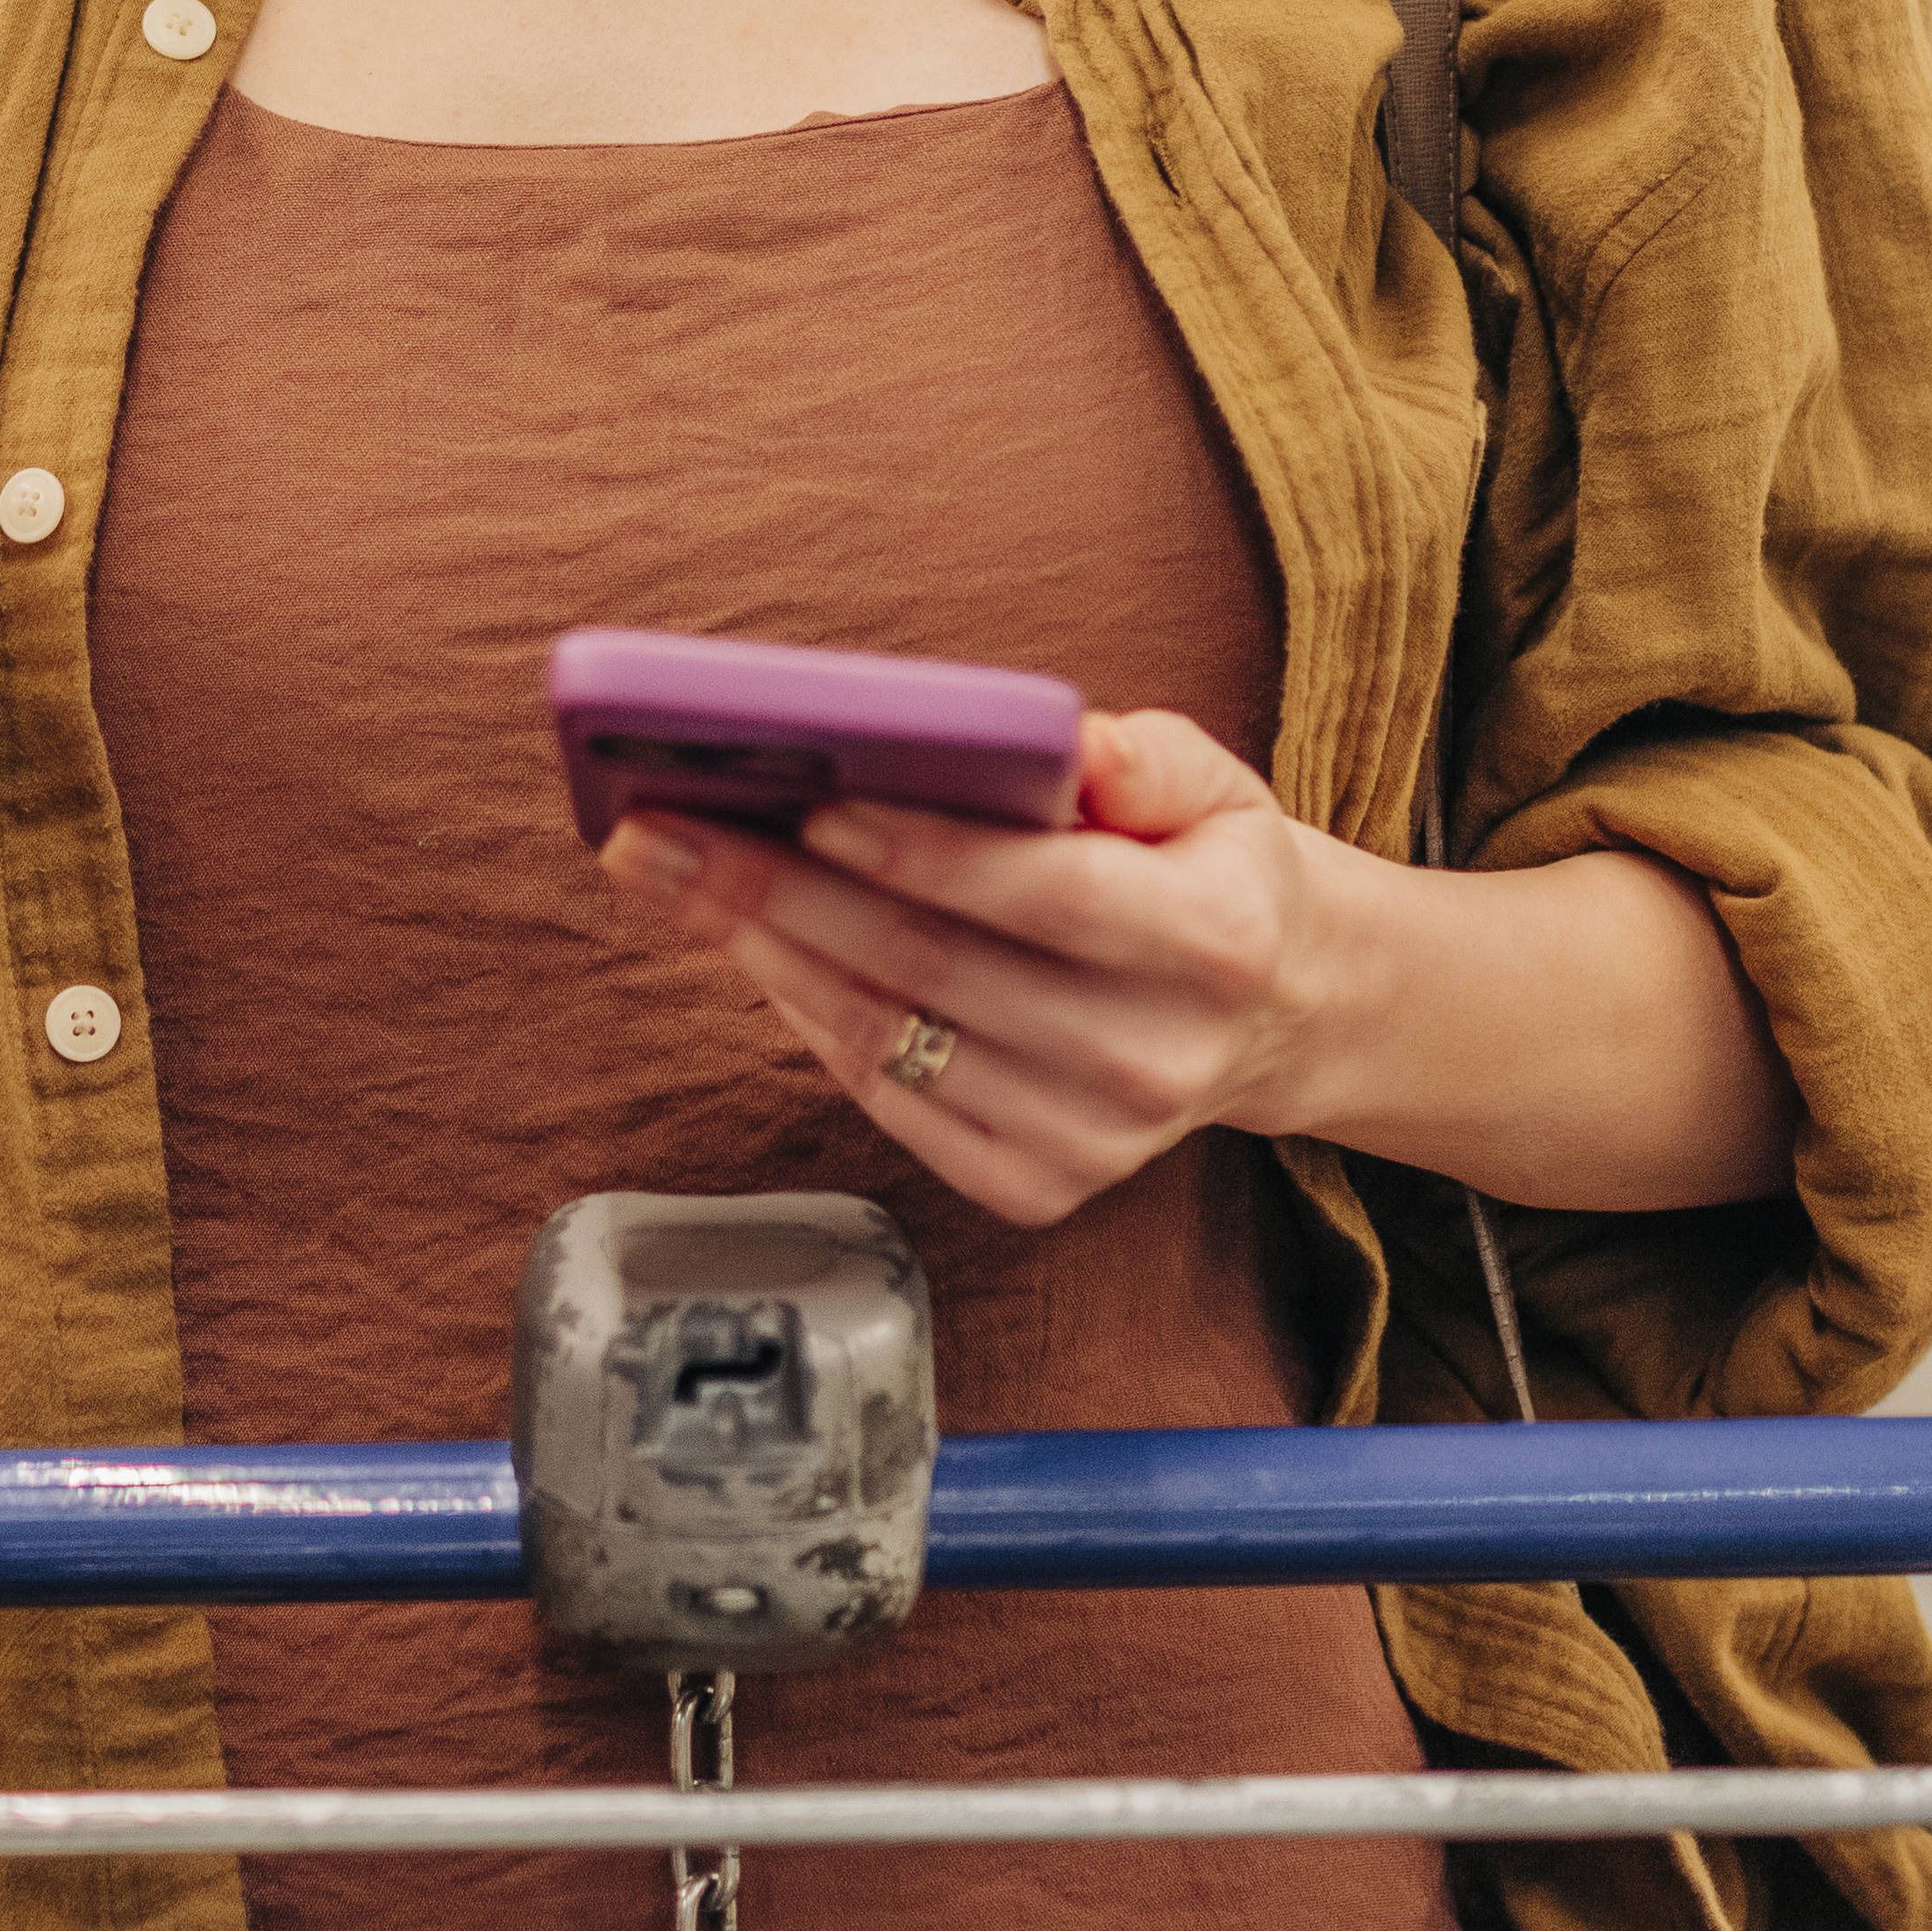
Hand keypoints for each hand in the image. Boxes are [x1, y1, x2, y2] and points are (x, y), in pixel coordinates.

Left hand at [593, 707, 1332, 1229]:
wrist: (1272, 1017)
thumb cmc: (1211, 874)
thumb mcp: (1218, 787)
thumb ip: (1143, 757)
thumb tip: (1055, 743)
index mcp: (1213, 944)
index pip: (1043, 895)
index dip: (922, 851)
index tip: (810, 800)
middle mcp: (1153, 1059)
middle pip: (933, 969)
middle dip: (777, 892)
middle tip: (659, 831)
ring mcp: (1093, 1141)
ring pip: (891, 1038)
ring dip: (766, 952)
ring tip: (672, 875)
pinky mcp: (1038, 1187)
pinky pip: (888, 1100)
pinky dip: (810, 1020)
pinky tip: (753, 951)